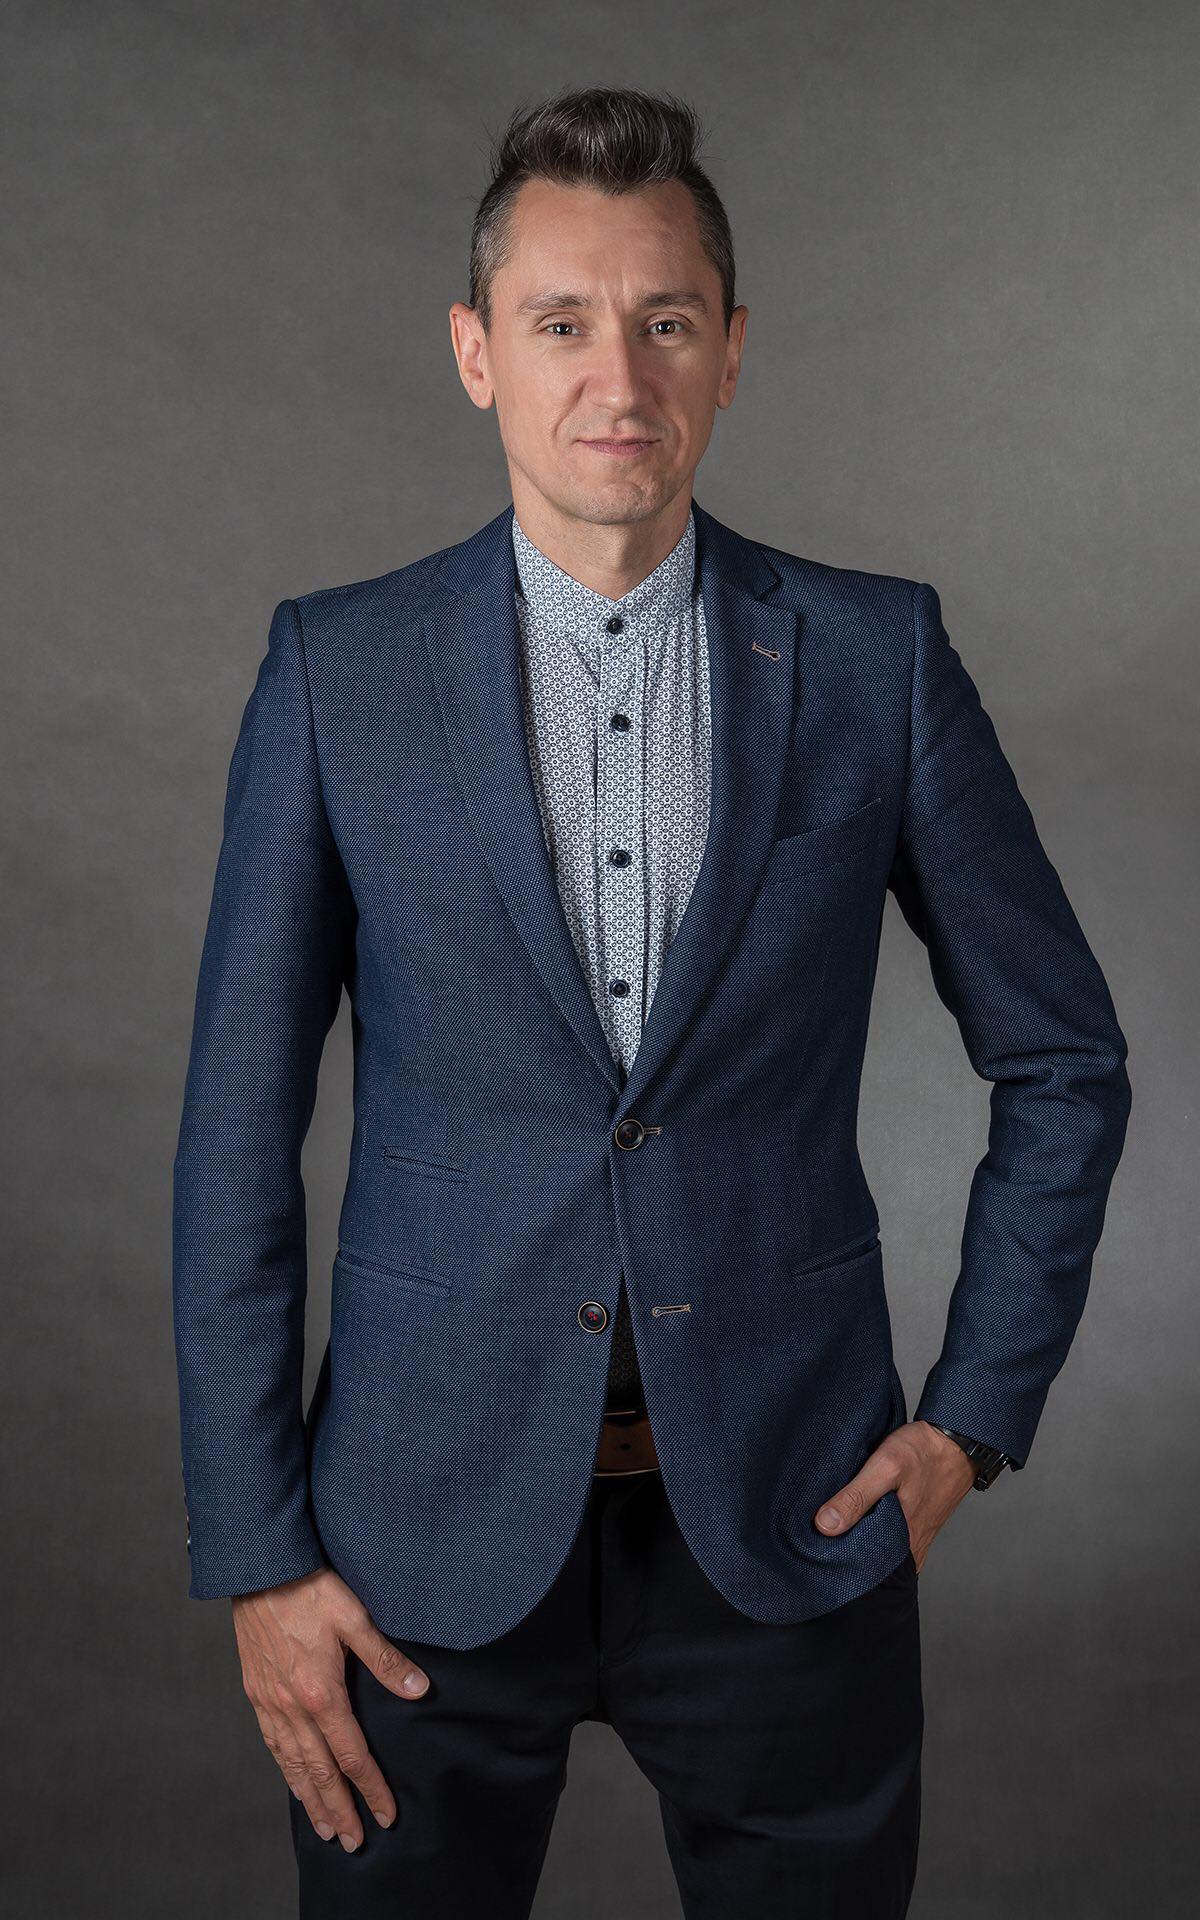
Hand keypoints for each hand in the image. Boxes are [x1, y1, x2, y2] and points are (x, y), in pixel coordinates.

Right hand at [232, 1565, 429, 1850]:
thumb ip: (386, 1660)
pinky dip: (285, 1769)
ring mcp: (270, 1702)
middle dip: (338, 1809)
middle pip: (319, 1772)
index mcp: (321, 1694)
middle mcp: (292, 1707)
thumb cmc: (310, 1589)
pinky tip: (292, 1777)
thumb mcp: (356, 1618)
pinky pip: (272, 1742)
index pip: (351, 1755)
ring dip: (309, 1798)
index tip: (385, 1815)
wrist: (261, 1570)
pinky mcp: (256, 1691)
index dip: (370, 1788)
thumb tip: (419, 1690)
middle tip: (351, 1841)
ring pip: (292, 1763)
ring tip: (322, 1825)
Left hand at [813, 1419, 976, 1570]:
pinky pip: (890, 1539)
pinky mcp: (916, 1527)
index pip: (861, 1569)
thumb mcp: (886, 1466)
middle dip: (844, 1550)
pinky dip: (873, 1531)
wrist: (959, 1442)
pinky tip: (859, 1517)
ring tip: (833, 1525)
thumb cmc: (924, 1452)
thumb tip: (824, 1526)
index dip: (835, 1559)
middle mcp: (910, 1549)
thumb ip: (856, 1497)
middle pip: (869, 1561)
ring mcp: (915, 1539)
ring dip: (859, 1539)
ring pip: (879, 1550)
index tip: (814, 1546)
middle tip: (819, 1534)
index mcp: (902, 1543)